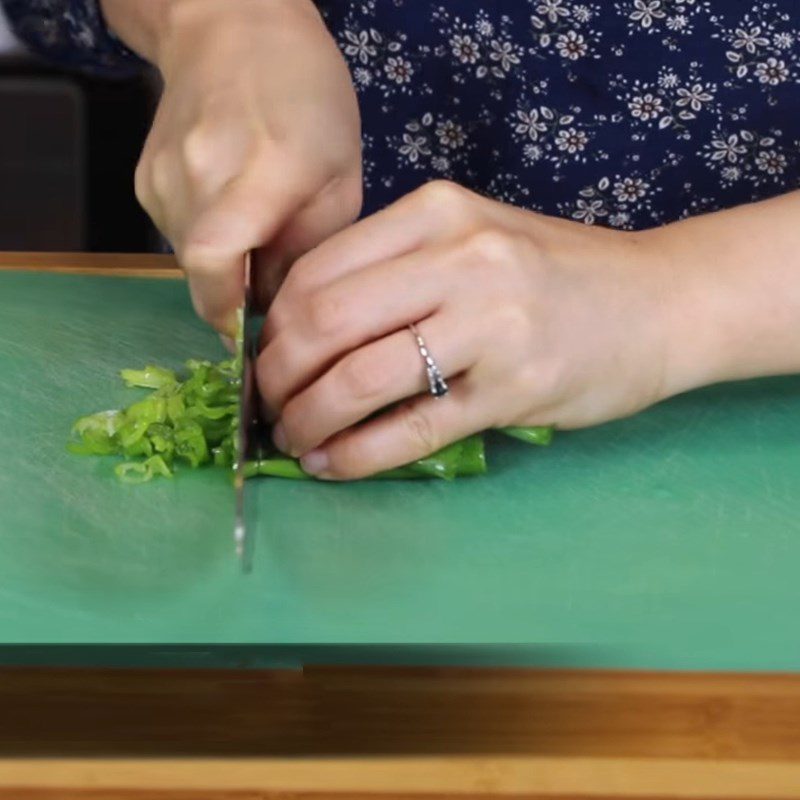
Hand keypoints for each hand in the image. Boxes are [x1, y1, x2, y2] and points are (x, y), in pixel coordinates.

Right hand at [130, 0, 361, 334]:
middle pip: (204, 273)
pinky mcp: (145, 178)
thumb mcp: (341, 177)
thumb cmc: (309, 99)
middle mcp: (200, 174)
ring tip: (257, 231)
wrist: (232, 28)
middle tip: (271, 284)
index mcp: (263, 171)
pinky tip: (232, 207)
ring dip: (223, 265)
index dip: (226, 312)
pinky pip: (177, 233)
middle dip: (235, 294)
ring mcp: (163, 176)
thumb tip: (278, 308)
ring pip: (189, 257)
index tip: (247, 339)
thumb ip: (312, 249)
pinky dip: (206, 239)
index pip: (216, 260)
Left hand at [257, 180, 676, 479]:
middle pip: (324, 322)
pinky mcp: (515, 389)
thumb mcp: (473, 241)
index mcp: (437, 213)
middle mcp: (460, 259)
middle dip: (277, 377)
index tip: (266, 361)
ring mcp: (491, 325)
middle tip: (269, 407)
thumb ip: (395, 270)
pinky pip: (413, 428)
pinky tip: (334, 464)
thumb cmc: (557, 274)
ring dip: (309, 418)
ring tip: (295, 439)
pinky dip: (358, 454)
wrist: (660, 302)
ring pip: (361, 378)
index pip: (316, 271)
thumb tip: (304, 331)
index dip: (273, 327)